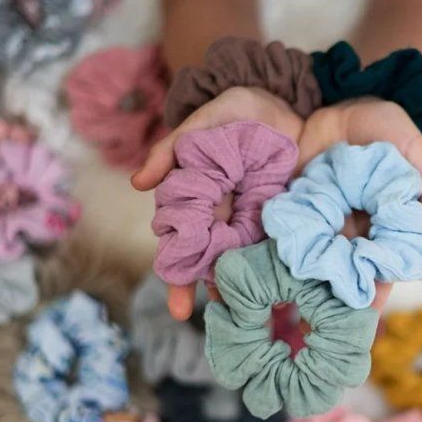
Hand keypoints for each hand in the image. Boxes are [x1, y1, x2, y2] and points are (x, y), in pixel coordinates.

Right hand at [131, 86, 303, 319]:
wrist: (283, 100)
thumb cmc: (233, 112)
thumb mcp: (201, 123)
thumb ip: (171, 150)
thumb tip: (138, 184)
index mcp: (197, 202)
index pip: (181, 245)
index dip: (178, 277)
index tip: (178, 309)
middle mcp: (223, 217)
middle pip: (212, 261)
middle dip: (210, 292)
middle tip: (218, 320)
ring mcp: (254, 218)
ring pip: (244, 258)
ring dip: (244, 284)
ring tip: (248, 313)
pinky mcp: (283, 213)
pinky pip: (277, 242)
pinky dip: (276, 264)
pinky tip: (283, 289)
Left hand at [296, 98, 421, 310]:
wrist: (338, 99)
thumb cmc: (382, 126)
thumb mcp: (411, 147)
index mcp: (382, 219)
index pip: (383, 259)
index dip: (379, 283)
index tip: (371, 306)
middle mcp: (351, 225)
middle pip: (348, 265)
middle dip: (341, 291)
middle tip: (332, 319)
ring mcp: (322, 216)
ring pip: (318, 256)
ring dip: (312, 279)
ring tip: (302, 305)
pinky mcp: (296, 205)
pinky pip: (291, 231)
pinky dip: (285, 250)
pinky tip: (277, 273)